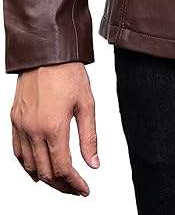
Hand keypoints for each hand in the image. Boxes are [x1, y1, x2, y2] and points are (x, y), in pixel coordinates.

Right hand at [10, 62, 98, 195]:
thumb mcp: (87, 104)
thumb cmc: (68, 73)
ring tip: (61, 180)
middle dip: (62, 185)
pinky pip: (17, 152)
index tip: (84, 189)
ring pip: (29, 166)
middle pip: (45, 172)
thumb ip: (89, 137)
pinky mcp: (14, 120)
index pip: (63, 168)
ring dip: (45, 178)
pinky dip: (28, 165)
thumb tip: (93, 164)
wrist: (47, 53)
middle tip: (75, 188)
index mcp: (54, 127)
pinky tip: (38, 167)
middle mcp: (34, 130)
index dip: (74, 184)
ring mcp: (21, 126)